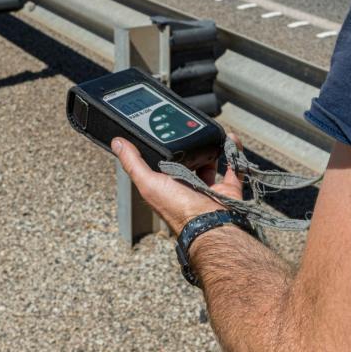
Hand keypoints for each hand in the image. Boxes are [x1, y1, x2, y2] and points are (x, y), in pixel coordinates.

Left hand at [111, 136, 242, 235]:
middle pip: (187, 161)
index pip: (162, 164)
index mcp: (167, 186)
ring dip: (210, 147)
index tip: (163, 130)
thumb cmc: (178, 208)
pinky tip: (231, 138)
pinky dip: (233, 151)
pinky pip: (233, 166)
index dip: (162, 148)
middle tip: (189, 129)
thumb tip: (117, 142)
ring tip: (209, 132)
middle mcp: (187, 186)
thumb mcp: (148, 183)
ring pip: (210, 161)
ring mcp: (208, 187)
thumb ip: (133, 162)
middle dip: (188, 146)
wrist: (211, 223)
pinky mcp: (228, 187)